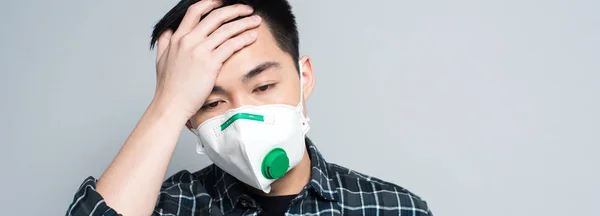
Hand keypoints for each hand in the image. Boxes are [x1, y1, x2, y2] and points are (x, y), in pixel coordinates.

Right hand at [153, 1, 260, 117]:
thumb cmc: (168, 86)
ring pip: (226, 29)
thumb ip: (165, 42)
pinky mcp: (210, 63)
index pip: (195, 11)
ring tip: (255, 21)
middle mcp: (188, 40)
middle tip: (247, 9)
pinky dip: (243, 39)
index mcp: (178, 37)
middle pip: (215, 16)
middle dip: (234, 9)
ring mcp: (199, 51)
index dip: (212, 3)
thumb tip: (168, 31)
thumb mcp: (161, 59)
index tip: (225, 1)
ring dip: (244, 23)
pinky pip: (230, 46)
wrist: (170, 104)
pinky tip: (252, 37)